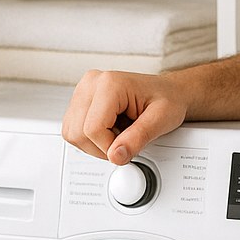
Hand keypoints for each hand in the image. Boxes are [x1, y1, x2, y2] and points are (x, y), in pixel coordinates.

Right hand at [61, 70, 188, 162]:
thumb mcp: (161, 120)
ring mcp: (83, 90)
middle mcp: (91, 83)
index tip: (127, 148)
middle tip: (124, 143)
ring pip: (72, 133)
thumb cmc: (167, 99)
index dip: (108, 148)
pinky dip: (90, 139)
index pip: (92, 129)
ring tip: (118, 134)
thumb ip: (138, 138)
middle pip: (77, 133)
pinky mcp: (80, 100)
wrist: (167, 91)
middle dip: (100, 148)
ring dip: (94, 145)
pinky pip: (73, 130)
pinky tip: (110, 131)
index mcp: (110, 84)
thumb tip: (116, 156)